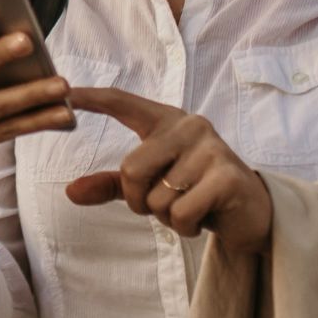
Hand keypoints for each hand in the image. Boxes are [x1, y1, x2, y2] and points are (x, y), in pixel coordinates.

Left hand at [63, 87, 272, 253]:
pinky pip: (181, 212)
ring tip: (190, 206)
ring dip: (167, 216)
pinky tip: (203, 217)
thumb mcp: (152, 186)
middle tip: (163, 205)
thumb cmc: (195, 191)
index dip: (93, 98)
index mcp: (166, 121)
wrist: (251, 212)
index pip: (123, 102)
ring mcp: (210, 148)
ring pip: (157, 197)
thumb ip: (113, 185)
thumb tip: (70, 192)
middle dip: (139, 201)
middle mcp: (189, 126)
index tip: (66, 91)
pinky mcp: (226, 176)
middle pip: (132, 169)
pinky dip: (184, 226)